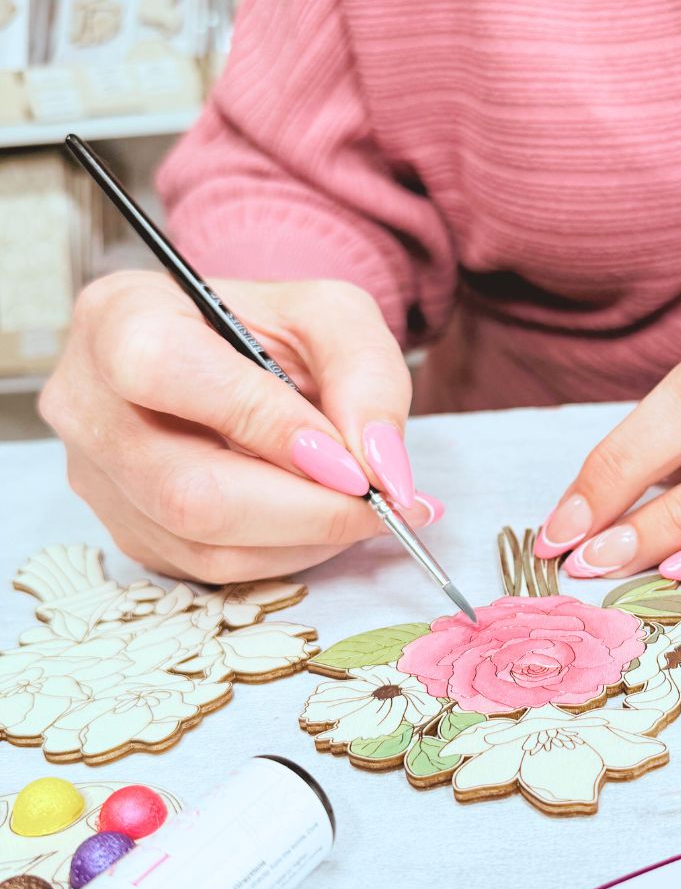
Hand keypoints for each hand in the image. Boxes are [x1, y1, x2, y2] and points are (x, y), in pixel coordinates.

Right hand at [41, 271, 440, 581]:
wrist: (239, 363)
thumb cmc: (277, 332)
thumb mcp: (335, 319)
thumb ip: (367, 377)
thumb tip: (381, 469)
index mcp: (119, 320)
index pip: (169, 373)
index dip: (268, 427)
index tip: (354, 463)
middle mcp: (87, 405)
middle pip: (187, 491)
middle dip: (307, 511)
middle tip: (384, 505)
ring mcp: (99, 479)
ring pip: (204, 545)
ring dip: (306, 539)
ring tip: (362, 508)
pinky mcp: (128, 532)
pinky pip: (212, 568)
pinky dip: (286, 553)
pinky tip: (321, 520)